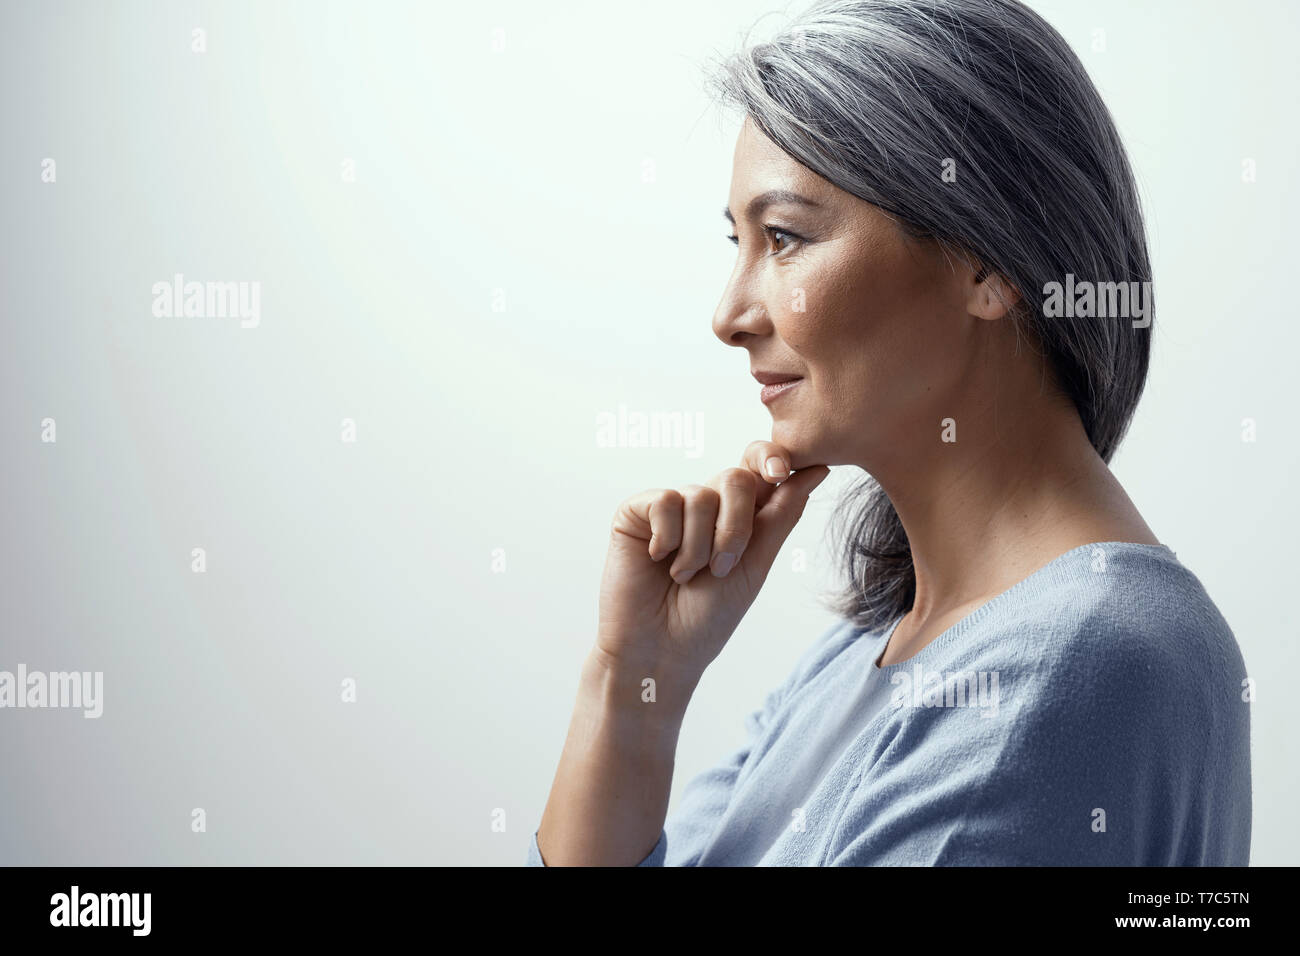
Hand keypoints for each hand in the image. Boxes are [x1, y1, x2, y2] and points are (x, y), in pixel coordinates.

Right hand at [596, 440, 829, 678]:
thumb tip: (817, 470)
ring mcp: (670, 506)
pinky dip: (668, 538)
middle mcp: (706, 504)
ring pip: (700, 495)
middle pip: (736, 478)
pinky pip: (664, 501)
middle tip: (720, 569)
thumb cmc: (709, 616)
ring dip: (698, 548)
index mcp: (739, 514)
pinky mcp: (635, 512)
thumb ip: (782, 514)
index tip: (780, 472)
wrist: (662, 650)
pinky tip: (658, 559)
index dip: (772, 458)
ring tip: (684, 576)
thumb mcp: (756, 565)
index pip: (760, 465)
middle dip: (735, 529)